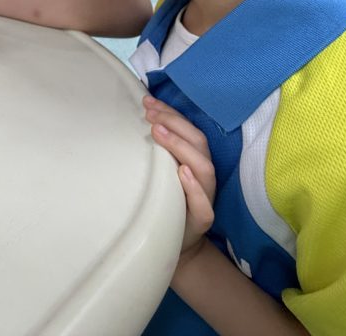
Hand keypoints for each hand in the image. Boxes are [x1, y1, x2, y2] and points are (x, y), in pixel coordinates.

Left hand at [144, 95, 215, 257]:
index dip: (171, 113)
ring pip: (203, 167)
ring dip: (180, 146)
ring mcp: (206, 197)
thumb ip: (158, 149)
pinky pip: (203, 204)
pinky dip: (194, 187)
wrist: (172, 243)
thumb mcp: (160, 172)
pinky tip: (181, 172)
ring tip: (158, 132)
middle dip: (174, 123)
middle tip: (150, 113)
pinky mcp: (203, 220)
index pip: (189, 130)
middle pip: (198, 143)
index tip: (148, 101)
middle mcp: (203, 175)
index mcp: (195, 160)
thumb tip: (139, 117)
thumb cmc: (165, 201)